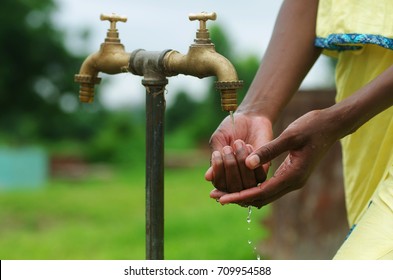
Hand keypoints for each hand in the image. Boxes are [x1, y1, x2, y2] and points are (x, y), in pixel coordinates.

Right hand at [205, 112, 272, 192]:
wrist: (249, 117)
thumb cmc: (231, 129)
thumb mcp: (218, 141)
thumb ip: (214, 159)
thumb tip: (208, 178)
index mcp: (222, 174)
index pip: (219, 185)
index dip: (218, 172)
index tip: (217, 153)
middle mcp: (237, 179)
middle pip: (232, 188)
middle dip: (229, 166)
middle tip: (227, 148)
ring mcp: (251, 176)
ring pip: (247, 184)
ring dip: (241, 163)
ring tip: (238, 143)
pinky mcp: (264, 169)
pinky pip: (259, 176)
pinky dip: (252, 160)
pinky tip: (248, 145)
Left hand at [215, 109, 340, 207]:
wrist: (331, 125)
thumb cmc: (312, 127)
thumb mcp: (290, 136)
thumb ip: (269, 150)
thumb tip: (247, 164)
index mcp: (293, 175)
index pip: (261, 192)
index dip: (240, 196)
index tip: (222, 198)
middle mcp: (293, 182)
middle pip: (261, 198)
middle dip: (239, 198)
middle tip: (216, 197)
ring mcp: (293, 180)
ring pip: (265, 195)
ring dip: (245, 194)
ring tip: (224, 192)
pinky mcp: (292, 175)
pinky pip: (270, 187)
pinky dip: (254, 188)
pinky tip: (241, 183)